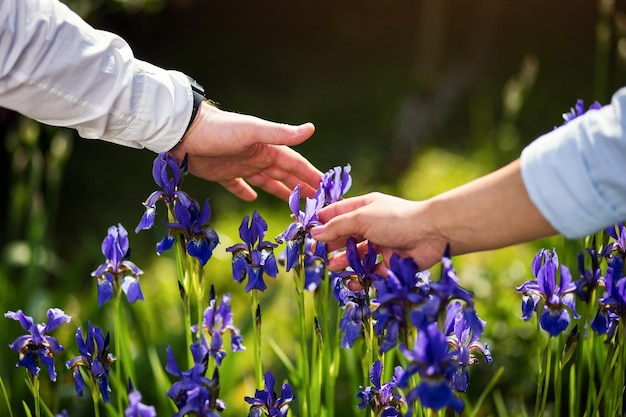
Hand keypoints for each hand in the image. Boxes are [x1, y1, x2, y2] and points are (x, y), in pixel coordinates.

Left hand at [169, 102, 322, 200]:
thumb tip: (311, 129)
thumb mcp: (252, 131)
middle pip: (284, 175)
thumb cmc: (219, 130)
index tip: (327, 188)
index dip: (311, 175)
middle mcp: (257, 157)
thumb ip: (280, 133)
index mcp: (267, 148)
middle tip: (318, 202)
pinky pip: (238, 186)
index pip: (295, 164)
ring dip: (280, 191)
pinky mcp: (222, 175)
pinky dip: (246, 192)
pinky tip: (252, 199)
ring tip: (294, 204)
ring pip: (266, 181)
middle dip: (301, 187)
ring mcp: (240, 166)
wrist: (183, 132)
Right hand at [311, 192, 448, 273]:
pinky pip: (371, 272)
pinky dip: (361, 278)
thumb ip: (337, 227)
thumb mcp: (361, 218)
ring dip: (344, 262)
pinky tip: (351, 282)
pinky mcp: (390, 263)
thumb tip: (314, 233)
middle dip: (330, 246)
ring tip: (332, 268)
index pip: (337, 213)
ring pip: (357, 256)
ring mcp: (381, 244)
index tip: (306, 234)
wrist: (432, 234)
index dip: (321, 223)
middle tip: (316, 256)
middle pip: (345, 236)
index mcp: (364, 208)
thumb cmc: (395, 218)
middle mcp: (371, 225)